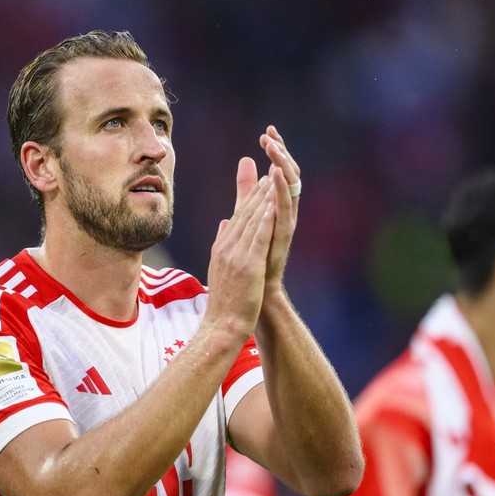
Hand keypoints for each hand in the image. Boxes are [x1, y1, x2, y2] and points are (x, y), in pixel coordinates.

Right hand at [205, 174, 276, 340]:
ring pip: (253, 221)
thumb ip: (223, 242)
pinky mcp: (248, 265)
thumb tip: (225, 222)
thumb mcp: (220, 267)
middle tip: (270, 170)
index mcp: (221, 246)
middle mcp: (227, 247)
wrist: (222, 325)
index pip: (238, 216)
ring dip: (264, 198)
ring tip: (275, 180)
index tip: (261, 179)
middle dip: (258, 190)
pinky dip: (266, 220)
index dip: (250, 196)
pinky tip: (274, 205)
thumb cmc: (224, 301)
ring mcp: (236, 255)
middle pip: (245, 213)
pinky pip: (259, 238)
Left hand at [234, 126, 300, 291]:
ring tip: (273, 148)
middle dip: (280, 153)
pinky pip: (284, 209)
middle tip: (270, 135)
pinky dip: (280, 190)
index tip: (268, 131)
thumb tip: (245, 166)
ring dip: (281, 166)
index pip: (279, 173)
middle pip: (288, 176)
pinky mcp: (283, 235)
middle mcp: (285, 213)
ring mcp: (286, 224)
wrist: (257, 290)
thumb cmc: (253, 257)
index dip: (276, 152)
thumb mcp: (246, 216)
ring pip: (288, 189)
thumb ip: (246, 192)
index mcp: (277, 207)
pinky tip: (273, 173)